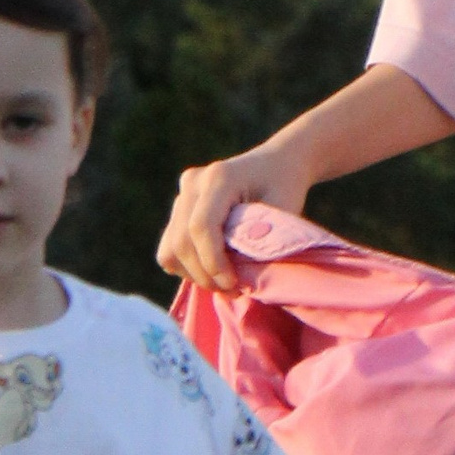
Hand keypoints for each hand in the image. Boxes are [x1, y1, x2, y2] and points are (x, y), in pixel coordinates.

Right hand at [157, 138, 309, 294]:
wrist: (276, 164)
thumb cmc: (285, 189)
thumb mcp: (283, 212)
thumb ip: (261, 241)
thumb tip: (241, 278)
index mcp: (219, 178)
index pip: (201, 227)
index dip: (213, 262)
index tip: (234, 284)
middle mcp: (194, 182)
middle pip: (182, 240)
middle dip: (205, 274)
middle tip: (233, 290)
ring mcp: (183, 193)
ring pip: (170, 248)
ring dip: (195, 274)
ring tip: (225, 284)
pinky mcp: (179, 206)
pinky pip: (169, 248)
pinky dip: (187, 267)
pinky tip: (213, 270)